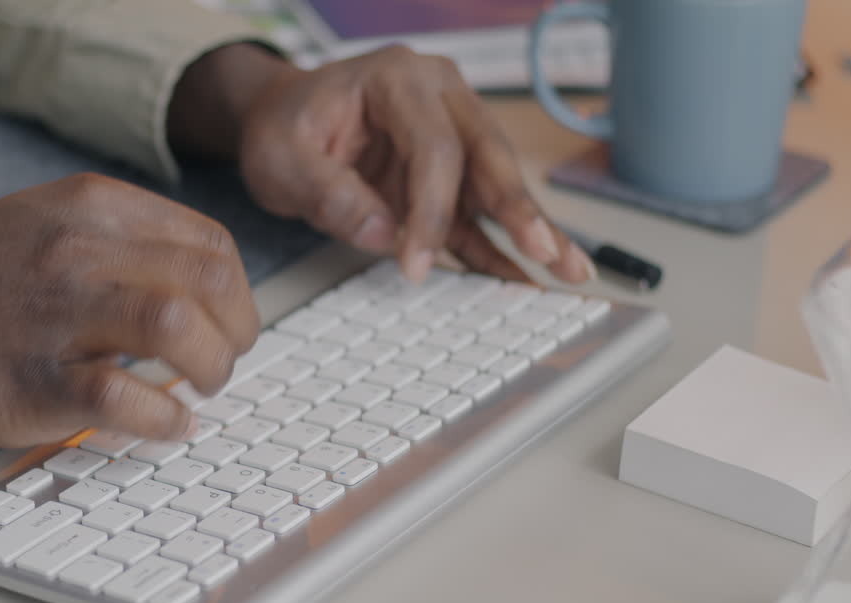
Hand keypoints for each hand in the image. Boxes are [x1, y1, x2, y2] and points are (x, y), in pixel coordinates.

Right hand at [0, 174, 258, 447]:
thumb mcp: (52, 216)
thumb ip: (127, 237)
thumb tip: (207, 288)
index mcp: (92, 206)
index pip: (209, 244)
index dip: (238, 292)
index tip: (229, 322)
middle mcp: (78, 250)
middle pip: (209, 281)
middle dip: (238, 331)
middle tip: (224, 362)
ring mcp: (56, 314)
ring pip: (178, 326)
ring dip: (212, 367)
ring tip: (201, 390)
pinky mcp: (35, 380)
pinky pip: (126, 399)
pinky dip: (164, 420)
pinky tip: (167, 425)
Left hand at [171, 44, 595, 283]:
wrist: (281, 121)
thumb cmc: (283, 129)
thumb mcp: (282, 160)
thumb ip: (327, 194)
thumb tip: (384, 235)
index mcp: (397, 80)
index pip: (433, 147)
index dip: (431, 210)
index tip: (414, 264)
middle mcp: (438, 98)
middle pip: (488, 155)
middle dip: (519, 209)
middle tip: (544, 253)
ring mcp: (451, 135)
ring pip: (499, 184)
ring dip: (533, 229)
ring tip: (570, 270)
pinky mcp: (449, 177)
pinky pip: (481, 213)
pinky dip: (505, 245)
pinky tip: (532, 275)